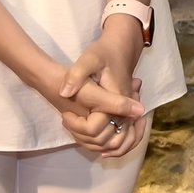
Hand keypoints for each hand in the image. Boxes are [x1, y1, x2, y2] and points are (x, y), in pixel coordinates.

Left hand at [45, 27, 146, 158]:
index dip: (79, 127)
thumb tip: (64, 92)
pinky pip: (123, 134)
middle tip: (73, 126)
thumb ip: (76, 75)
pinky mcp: (126, 110)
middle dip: (92, 142)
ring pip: (124, 142)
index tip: (65, 115)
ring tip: (80, 134)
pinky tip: (90, 133)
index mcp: (117, 99)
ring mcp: (128, 111)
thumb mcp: (89, 59)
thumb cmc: (104, 53)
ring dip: (102, 145)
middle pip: (117, 142)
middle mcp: (127, 109)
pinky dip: (110, 140)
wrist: (121, 47)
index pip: (100, 128)